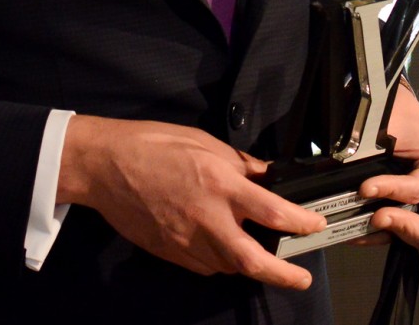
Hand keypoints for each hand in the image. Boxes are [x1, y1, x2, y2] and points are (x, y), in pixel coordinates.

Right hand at [56, 115, 326, 288]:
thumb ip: (239, 164)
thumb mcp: (203, 141)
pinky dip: (220, 260)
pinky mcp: (171, 252)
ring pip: (229, 266)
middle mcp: (207, 218)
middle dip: (284, 275)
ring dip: (249, 264)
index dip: (301, 222)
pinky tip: (221, 246)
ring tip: (260, 254)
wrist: (104, 166)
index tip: (314, 224)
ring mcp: (187, 240)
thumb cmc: (151, 145)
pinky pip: (205, 265)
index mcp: (219, 184)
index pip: (273, 212)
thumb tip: (266, 177)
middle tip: (301, 278)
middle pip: (253, 261)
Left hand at [355, 83, 418, 248]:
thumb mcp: (388, 125)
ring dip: (381, 235)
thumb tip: (346, 175)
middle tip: (375, 219)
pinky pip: (389, 231)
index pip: (418, 189)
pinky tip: (351, 232)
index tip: (365, 188)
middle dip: (400, 226)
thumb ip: (372, 150)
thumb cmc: (391, 111)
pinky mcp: (396, 209)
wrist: (383, 105)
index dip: (392, 191)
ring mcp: (415, 203)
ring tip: (354, 231)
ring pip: (405, 234)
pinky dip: (371, 234)